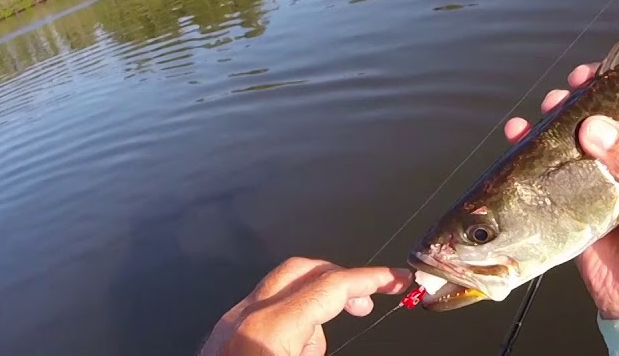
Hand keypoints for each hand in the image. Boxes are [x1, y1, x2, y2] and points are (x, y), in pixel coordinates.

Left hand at [198, 257, 412, 355]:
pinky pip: (263, 309)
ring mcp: (229, 324)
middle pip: (302, 271)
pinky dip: (288, 316)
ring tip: (322, 344)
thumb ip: (324, 346)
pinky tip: (294, 350)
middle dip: (339, 279)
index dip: (372, 279)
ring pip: (280, 288)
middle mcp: (247, 317)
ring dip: (311, 302)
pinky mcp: (221, 336)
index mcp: (272, 328)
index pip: (332, 286)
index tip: (397, 279)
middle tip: (367, 300)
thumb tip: (360, 320)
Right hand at [503, 63, 618, 319]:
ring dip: (548, 125)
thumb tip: (595, 128)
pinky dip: (528, 156)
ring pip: (568, 143)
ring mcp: (598, 182)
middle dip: (573, 102)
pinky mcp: (572, 205)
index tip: (592, 74)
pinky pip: (547, 175)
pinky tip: (517, 139)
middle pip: (595, 119)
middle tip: (562, 97)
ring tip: (536, 119)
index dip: (613, 86)